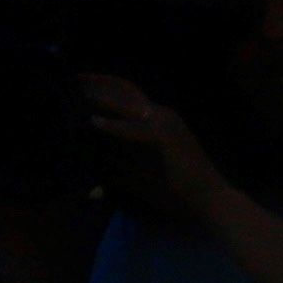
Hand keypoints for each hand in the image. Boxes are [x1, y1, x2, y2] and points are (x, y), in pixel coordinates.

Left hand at [77, 77, 230, 225]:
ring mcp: (164, 123)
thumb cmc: (179, 191)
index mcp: (158, 120)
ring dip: (100, 99)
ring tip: (75, 98)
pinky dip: (113, 125)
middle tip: (72, 81)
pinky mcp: (164, 137)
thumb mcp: (143, 174)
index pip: (128, 93)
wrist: (211, 201)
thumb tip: (93, 164)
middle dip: (97, 83)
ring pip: (126, 102)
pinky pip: (133, 128)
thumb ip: (120, 167)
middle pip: (125, 89)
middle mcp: (161, 114)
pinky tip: (95, 123)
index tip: (79, 82)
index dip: (103, 85)